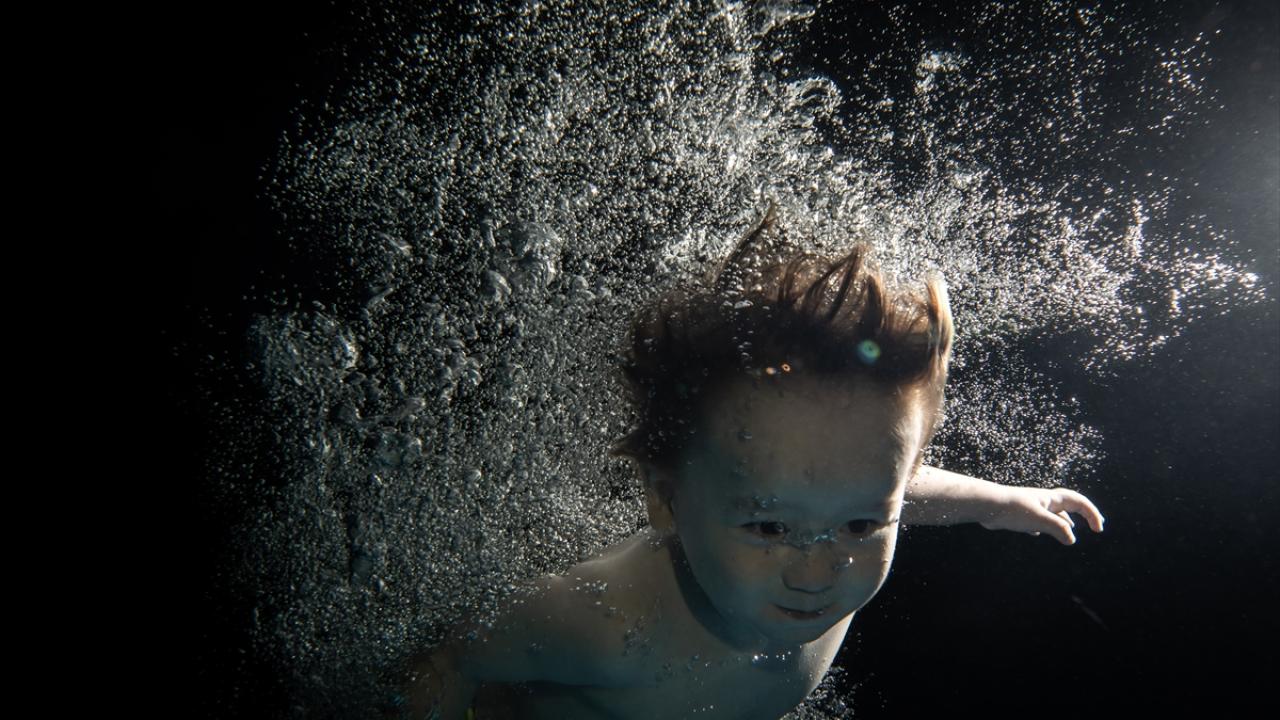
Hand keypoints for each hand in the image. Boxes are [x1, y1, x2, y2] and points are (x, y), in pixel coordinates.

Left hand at [979, 486, 1104, 544]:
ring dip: (1065, 521)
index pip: (1079, 502)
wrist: (986, 505)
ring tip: (1070, 531)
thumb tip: (1072, 539)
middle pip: (1070, 505)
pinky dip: (1043, 526)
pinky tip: (1037, 534)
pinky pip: (1036, 520)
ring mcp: (1031, 507)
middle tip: (1097, 524)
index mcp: (1051, 499)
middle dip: (1085, 514)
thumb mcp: (1040, 519)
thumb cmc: (1012, 510)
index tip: (1098, 529)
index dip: (1092, 513)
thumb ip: (1057, 528)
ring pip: (1053, 513)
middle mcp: (1043, 501)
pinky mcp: (1019, 515)